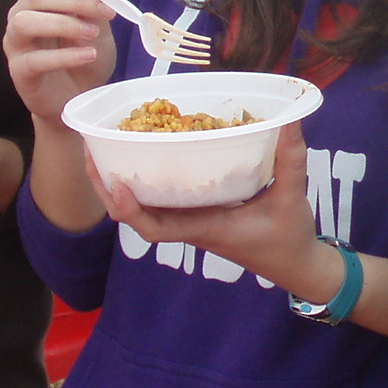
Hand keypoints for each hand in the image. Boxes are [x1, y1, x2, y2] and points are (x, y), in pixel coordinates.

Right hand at [5, 0, 119, 127]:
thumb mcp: (98, 25)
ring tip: (93, 34)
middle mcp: (24, 13)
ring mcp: (17, 42)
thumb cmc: (85, 58)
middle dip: (76, 0)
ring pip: (27, 21)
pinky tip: (87, 55)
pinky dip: (64, 56)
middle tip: (107, 12)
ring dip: (65, 24)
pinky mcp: (19, 70)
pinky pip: (35, 59)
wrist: (78, 99)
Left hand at [87, 124, 332, 290]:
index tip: (116, 182)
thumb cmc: (290, 239)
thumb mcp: (292, 198)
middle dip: (108, 189)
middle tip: (91, 152)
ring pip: (144, 210)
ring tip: (104, 150)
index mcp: (206, 227)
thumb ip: (291, 160)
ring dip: (119, 186)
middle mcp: (191, 227)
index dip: (130, 210)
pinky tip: (142, 157)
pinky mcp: (199, 217)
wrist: (296, 267)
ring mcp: (192, 223)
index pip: (155, 229)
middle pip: (135, 217)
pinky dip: (144, 184)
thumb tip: (290, 120)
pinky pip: (161, 203)